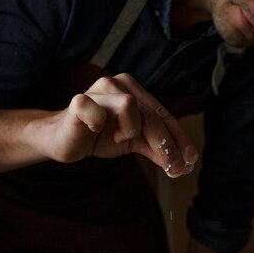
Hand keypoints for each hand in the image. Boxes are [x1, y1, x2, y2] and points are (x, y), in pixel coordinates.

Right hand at [48, 74, 198, 176]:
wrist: (63, 139)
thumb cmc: (98, 136)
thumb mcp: (133, 143)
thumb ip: (156, 149)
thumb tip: (182, 165)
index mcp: (134, 90)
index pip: (163, 115)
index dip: (179, 138)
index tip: (190, 160)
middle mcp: (118, 84)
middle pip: (152, 115)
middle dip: (166, 145)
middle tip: (174, 168)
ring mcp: (97, 91)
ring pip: (130, 105)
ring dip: (131, 129)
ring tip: (119, 139)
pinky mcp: (77, 102)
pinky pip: (94, 110)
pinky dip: (99, 122)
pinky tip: (97, 130)